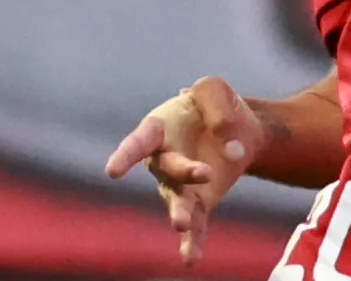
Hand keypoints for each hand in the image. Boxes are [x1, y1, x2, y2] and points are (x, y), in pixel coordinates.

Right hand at [105, 76, 263, 264]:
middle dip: (186, 172)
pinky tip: (190, 260)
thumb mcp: (217, 91)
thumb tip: (229, 151)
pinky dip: (193, 241)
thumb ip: (219, 109)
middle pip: (168, 170)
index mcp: (159, 127)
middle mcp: (163, 160)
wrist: (238, 127)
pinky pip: (195, 224)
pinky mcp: (198, 203)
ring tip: (182, 226)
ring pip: (177, 201)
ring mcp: (178, 185)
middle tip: (205, 173)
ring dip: (180, 214)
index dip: (126, 155)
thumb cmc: (215, 105)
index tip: (113, 170)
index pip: (139, 142)